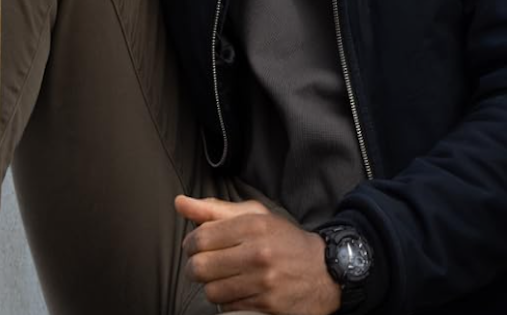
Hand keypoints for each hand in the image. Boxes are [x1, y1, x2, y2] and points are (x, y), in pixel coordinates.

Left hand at [177, 195, 339, 314]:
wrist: (326, 270)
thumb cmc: (284, 241)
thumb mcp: (256, 217)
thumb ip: (215, 210)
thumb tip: (180, 203)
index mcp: (255, 225)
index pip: (200, 238)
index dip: (191, 245)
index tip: (196, 248)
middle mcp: (259, 252)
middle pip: (200, 267)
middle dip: (197, 268)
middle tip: (207, 266)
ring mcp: (263, 281)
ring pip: (211, 291)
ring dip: (214, 287)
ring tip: (228, 279)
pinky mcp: (266, 305)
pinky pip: (228, 308)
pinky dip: (230, 302)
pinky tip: (242, 291)